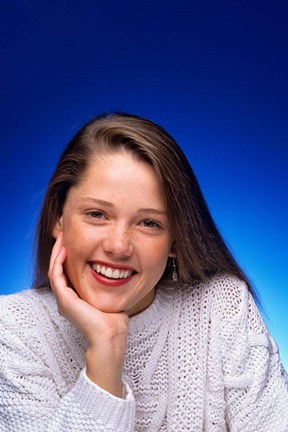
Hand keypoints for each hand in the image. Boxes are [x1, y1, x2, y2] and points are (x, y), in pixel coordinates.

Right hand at [48, 233, 128, 396]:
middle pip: (57, 268)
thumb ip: (108, 285)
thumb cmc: (114, 320)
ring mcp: (63, 299)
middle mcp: (66, 298)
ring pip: (53, 269)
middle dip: (60, 250)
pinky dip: (58, 261)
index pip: (66, 272)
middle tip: (64, 234)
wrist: (111, 336)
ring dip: (57, 252)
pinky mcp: (64, 299)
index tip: (74, 240)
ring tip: (62, 237)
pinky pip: (56, 275)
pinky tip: (64, 249)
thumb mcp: (109, 296)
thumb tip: (118, 273)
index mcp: (74, 298)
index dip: (67, 255)